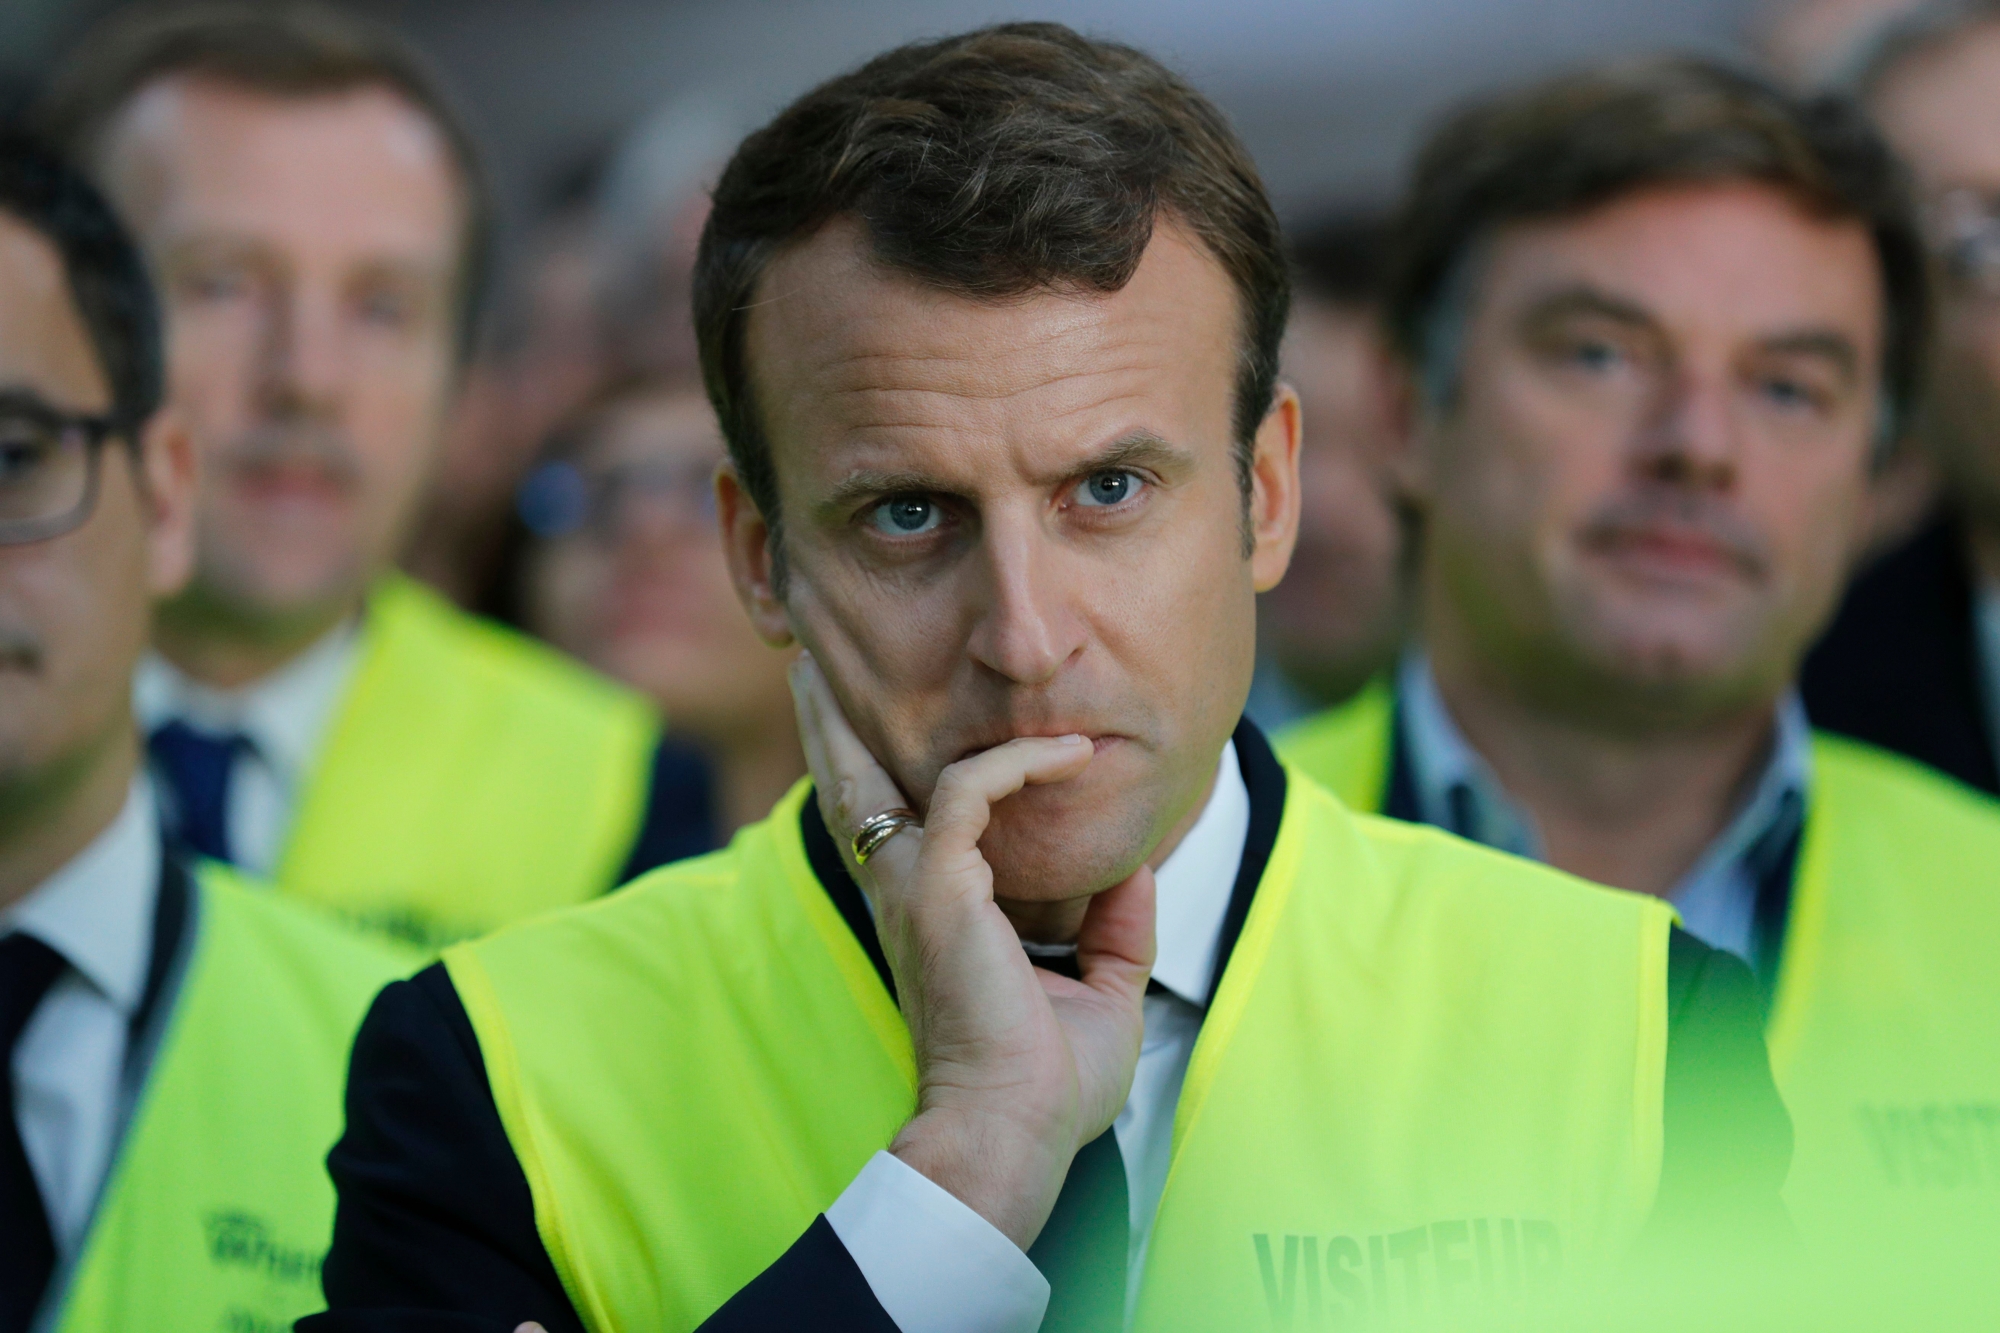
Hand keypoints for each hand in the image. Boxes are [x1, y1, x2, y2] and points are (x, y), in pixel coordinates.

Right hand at [790, 655, 1154, 1249]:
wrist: (1011, 1133)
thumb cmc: (1045, 1085)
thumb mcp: (1100, 994)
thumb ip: (1116, 927)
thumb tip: (1137, 870)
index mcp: (928, 917)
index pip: (890, 825)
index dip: (882, 769)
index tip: (895, 726)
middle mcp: (905, 894)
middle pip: (849, 788)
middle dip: (830, 725)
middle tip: (813, 668)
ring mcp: (915, 888)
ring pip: (878, 772)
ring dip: (868, 714)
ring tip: (851, 662)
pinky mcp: (941, 887)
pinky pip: (969, 789)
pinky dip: (1018, 761)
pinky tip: (1068, 755)